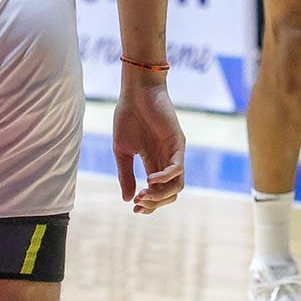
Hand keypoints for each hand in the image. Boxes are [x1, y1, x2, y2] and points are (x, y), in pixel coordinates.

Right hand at [113, 68, 185, 213]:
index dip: (148, 204)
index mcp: (153, 162)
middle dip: (155, 203)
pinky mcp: (178, 143)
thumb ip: (125, 175)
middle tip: (139, 203)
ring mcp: (174, 153)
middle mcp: (166, 160)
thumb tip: (128, 200)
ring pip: (177, 186)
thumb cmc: (128, 116)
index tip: (134, 208)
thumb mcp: (122, 151)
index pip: (157, 191)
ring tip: (144, 194)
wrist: (135, 92)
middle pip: (170, 193)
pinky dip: (165, 178)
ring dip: (161, 195)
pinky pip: (177, 168)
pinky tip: (149, 179)